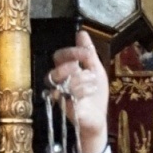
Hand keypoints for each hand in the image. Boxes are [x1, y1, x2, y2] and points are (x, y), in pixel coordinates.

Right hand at [49, 29, 109, 152]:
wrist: (99, 119)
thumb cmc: (94, 96)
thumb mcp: (96, 70)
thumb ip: (88, 53)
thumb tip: (81, 33)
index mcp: (66, 72)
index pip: (59, 57)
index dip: (71, 52)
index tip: (87, 53)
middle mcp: (60, 83)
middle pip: (53, 70)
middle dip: (70, 65)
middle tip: (84, 67)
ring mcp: (61, 96)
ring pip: (60, 82)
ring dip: (79, 78)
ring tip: (92, 81)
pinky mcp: (66, 108)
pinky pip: (67, 96)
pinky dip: (81, 91)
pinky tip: (91, 90)